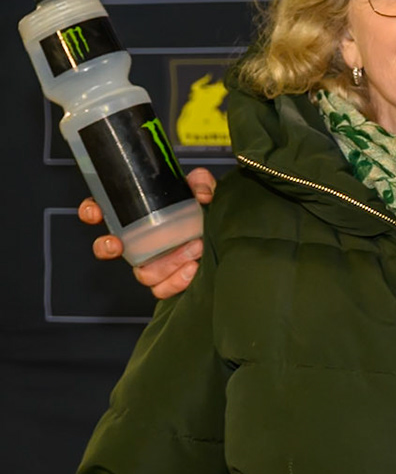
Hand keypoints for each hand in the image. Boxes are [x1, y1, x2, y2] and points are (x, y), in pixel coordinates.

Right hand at [82, 167, 217, 298]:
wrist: (225, 234)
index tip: (95, 212)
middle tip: (118, 243)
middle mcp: (140, 241)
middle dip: (106, 247)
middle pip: (108, 249)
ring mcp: (153, 262)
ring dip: (164, 263)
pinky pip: (162, 289)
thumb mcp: (204, 190)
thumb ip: (202, 184)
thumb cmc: (206, 212)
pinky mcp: (169, 280)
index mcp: (138, 215)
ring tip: (193, 248)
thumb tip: (201, 193)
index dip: (91, 211)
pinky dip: (176, 281)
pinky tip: (193, 268)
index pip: (103, 211)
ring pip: (141, 273)